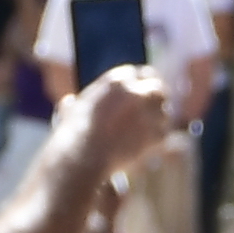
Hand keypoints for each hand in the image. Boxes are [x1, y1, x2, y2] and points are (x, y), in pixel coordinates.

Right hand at [63, 67, 180, 191]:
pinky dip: (157, 139)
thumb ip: (77, 103)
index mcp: (115, 81)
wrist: (84, 158)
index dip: (146, 83)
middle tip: (159, 108)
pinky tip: (147, 145)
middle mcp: (135, 92)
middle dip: (159, 98)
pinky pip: (164, 133)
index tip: (148, 90)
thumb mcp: (71, 112)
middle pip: (159, 88)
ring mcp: (147, 112)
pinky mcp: (154, 133)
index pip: (142, 73)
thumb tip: (69, 102)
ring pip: (164, 111)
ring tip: (149, 130)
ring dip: (159, 120)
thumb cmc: (73, 137)